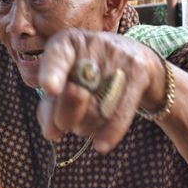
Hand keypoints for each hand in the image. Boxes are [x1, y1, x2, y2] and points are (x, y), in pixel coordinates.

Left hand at [36, 28, 165, 153]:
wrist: (137, 59)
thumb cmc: (89, 73)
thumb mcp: (65, 80)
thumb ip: (50, 104)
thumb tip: (51, 133)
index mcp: (67, 42)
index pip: (57, 56)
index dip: (52, 72)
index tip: (49, 89)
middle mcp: (92, 45)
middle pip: (75, 91)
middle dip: (65, 117)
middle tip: (63, 126)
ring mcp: (118, 57)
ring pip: (97, 106)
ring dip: (85, 126)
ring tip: (83, 126)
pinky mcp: (138, 72)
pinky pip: (121, 110)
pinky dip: (110, 131)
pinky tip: (100, 145)